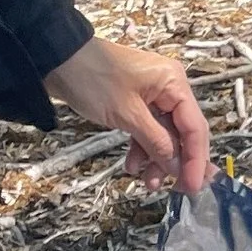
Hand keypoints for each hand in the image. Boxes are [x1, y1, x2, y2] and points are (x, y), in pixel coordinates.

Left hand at [43, 37, 211, 191]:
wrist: (55, 60)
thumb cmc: (93, 80)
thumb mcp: (127, 115)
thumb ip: (157, 143)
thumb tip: (179, 169)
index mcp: (174, 83)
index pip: (194, 127)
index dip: (196, 160)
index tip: (192, 187)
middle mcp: (170, 88)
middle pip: (183, 132)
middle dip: (177, 162)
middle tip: (176, 190)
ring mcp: (154, 96)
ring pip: (165, 135)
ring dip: (157, 159)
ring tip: (147, 183)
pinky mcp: (137, 102)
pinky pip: (148, 130)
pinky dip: (141, 148)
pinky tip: (131, 166)